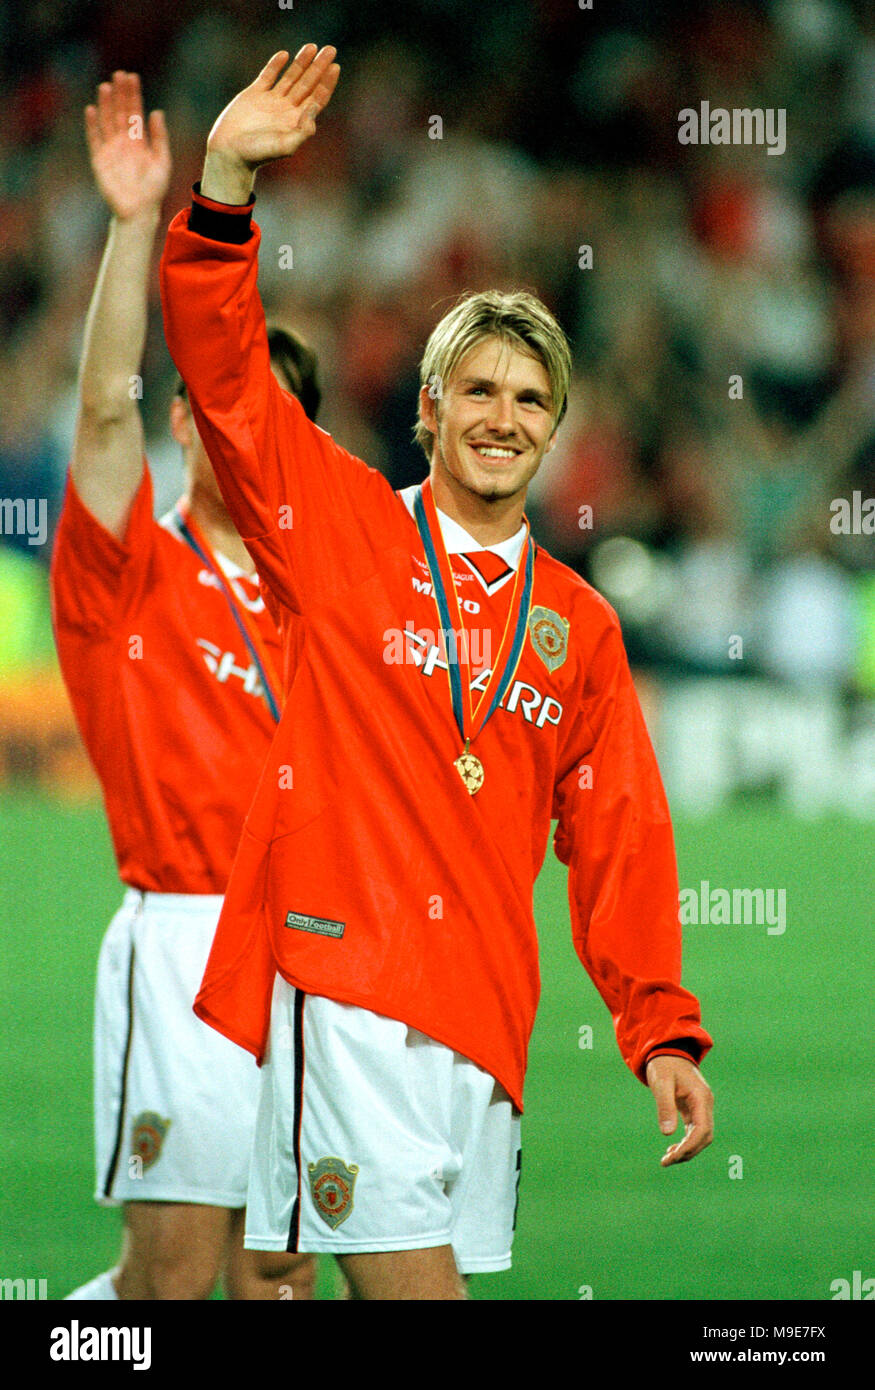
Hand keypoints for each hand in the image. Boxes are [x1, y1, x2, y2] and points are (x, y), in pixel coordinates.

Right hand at [85, 72, 170, 220]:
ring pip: (107, 121)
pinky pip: (94, 139)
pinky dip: (92, 125)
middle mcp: (124, 142)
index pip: (135, 112)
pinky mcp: (100, 161)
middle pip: (120, 112)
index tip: (132, 77)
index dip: (133, 95)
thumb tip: (157, 111)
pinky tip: (92, 109)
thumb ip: (160, 137)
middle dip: (120, 94)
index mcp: (139, 141)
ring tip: (106, 86)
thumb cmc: (154, 190)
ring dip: (106, 104)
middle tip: (119, 74)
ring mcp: (111, 150)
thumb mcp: (163, 162)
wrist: (140, 212)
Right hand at [206, 46, 339, 170]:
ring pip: (290, 77)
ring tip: (312, 46)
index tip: (334, 67)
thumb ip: (303, 130)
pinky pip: (267, 76)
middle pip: (307, 84)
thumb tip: (314, 107)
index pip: (317, 98)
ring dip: (301, 62)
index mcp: (296, 121)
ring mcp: (270, 101)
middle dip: (319, 67)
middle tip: (330, 49)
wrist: (230, 153)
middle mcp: (286, 110)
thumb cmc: (258, 154)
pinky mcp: (254, 95)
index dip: (327, 83)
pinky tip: (284, 55)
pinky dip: (275, 65)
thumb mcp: (285, 146)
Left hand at [646, 1055, 713, 1165]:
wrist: (667, 1050)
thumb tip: (667, 1134)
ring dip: (687, 1149)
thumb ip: (665, 1106)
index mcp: (701, 1098)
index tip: (672, 1157)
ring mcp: (701, 1107)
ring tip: (667, 1158)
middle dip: (688, 1152)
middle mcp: (705, 1104)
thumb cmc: (663, 1065)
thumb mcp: (661, 1083)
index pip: (702, 1130)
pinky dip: (686, 1142)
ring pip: (701, 1136)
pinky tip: (672, 1149)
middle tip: (666, 1161)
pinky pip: (695, 1131)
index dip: (689, 1147)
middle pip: (704, 1137)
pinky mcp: (694, 1109)